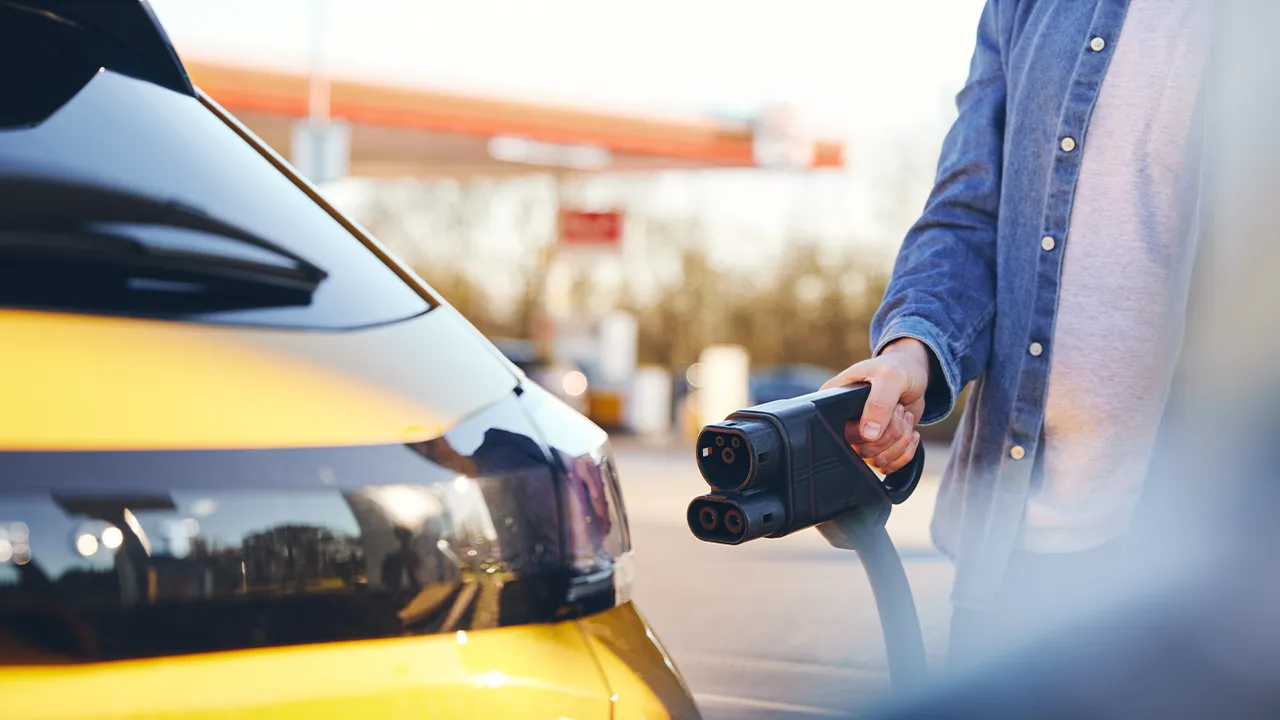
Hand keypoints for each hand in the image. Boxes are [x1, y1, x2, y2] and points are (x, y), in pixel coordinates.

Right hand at [821, 338, 930, 473]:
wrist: (914, 374)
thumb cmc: (898, 368)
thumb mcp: (890, 378)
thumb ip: (879, 404)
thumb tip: (868, 435)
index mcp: (834, 401)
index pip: (840, 432)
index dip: (869, 428)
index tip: (888, 409)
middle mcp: (843, 422)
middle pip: (862, 450)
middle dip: (891, 433)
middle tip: (899, 410)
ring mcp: (860, 436)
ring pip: (876, 460)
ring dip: (900, 442)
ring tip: (905, 418)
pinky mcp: (876, 446)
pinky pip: (888, 465)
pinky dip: (906, 452)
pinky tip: (910, 432)